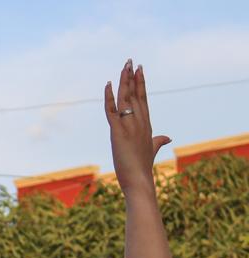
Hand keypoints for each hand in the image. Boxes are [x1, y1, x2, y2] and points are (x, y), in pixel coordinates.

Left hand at [104, 59, 169, 194]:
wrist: (139, 179)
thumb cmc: (143, 167)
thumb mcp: (152, 150)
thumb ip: (158, 141)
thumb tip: (168, 138)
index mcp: (146, 124)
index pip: (144, 99)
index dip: (141, 84)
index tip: (139, 70)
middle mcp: (140, 122)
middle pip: (136, 94)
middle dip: (132, 77)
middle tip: (130, 61)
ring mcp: (130, 126)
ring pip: (126, 98)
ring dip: (124, 81)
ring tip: (123, 66)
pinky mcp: (118, 132)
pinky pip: (112, 110)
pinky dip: (109, 97)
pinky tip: (107, 85)